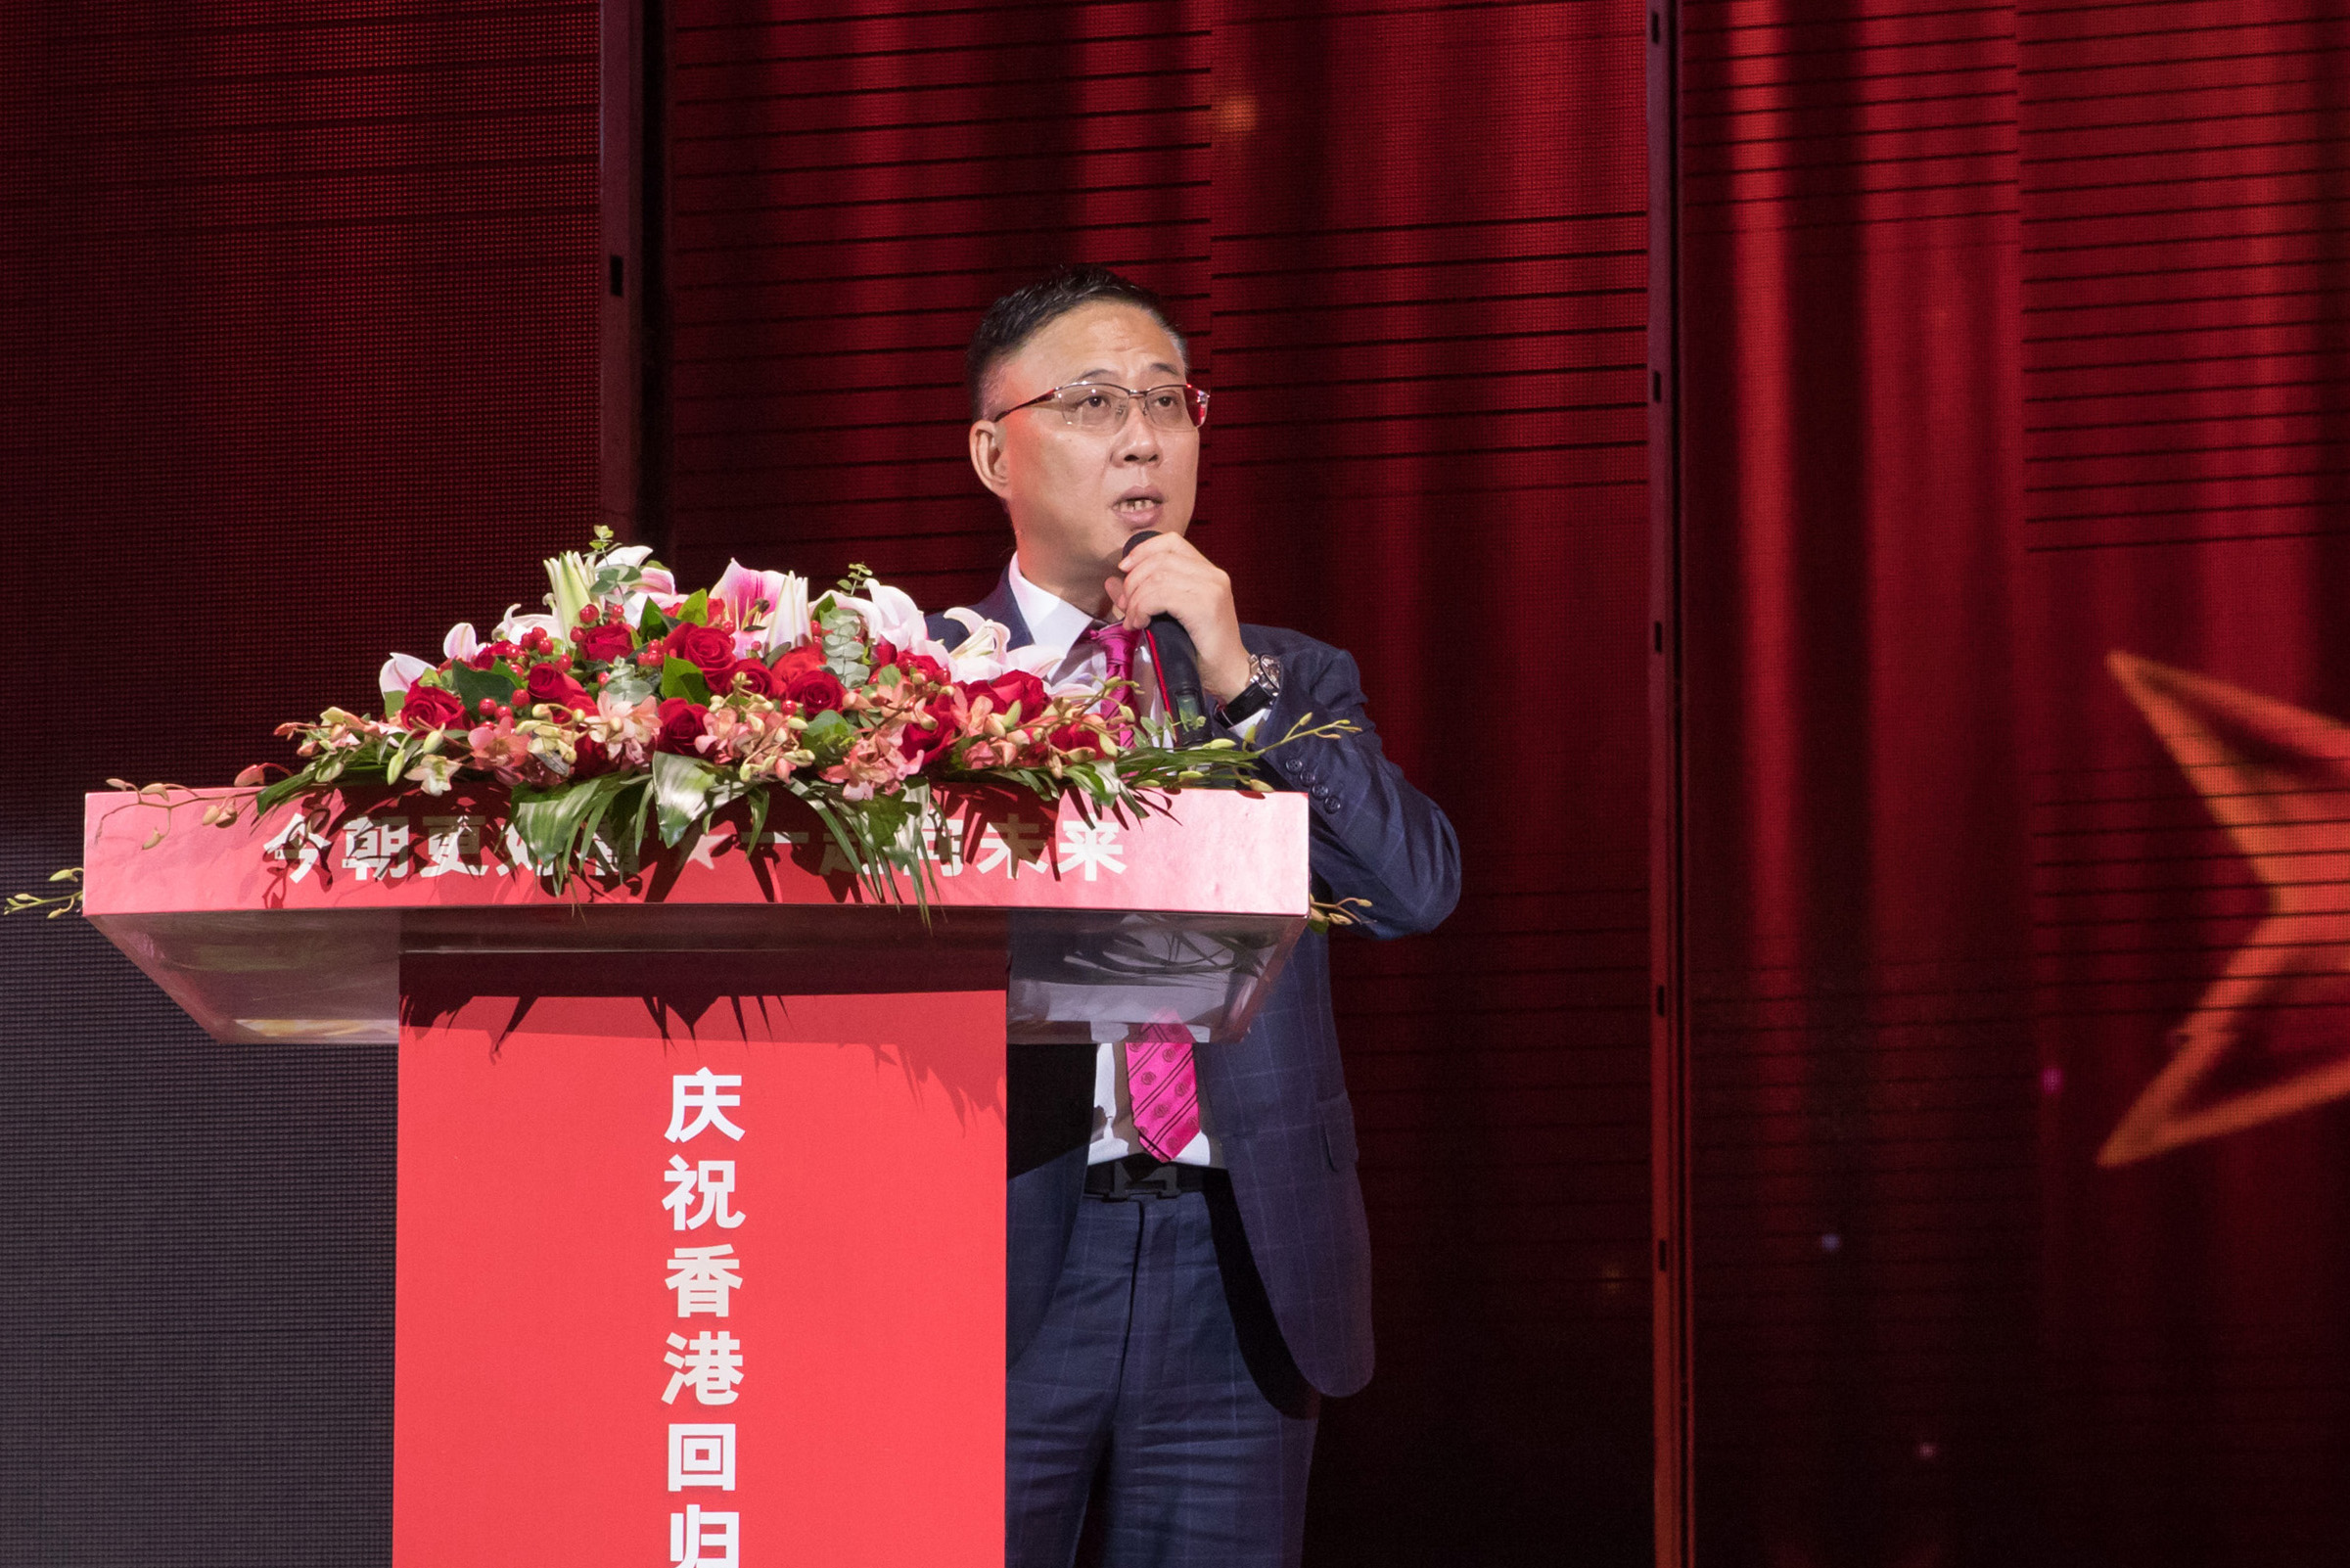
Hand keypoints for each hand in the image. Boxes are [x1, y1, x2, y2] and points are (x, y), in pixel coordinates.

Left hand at [1105, 533, 1250, 702]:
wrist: (1229, 674)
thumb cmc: (1201, 649)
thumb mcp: (1169, 616)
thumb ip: (1142, 595)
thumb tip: (1111, 582)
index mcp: (1208, 571)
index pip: (1171, 542)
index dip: (1142, 551)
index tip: (1124, 570)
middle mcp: (1213, 574)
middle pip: (1159, 559)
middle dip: (1133, 581)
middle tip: (1125, 607)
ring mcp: (1211, 589)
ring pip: (1157, 578)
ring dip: (1136, 600)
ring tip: (1133, 620)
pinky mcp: (1204, 607)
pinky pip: (1161, 596)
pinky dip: (1142, 608)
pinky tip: (1141, 623)